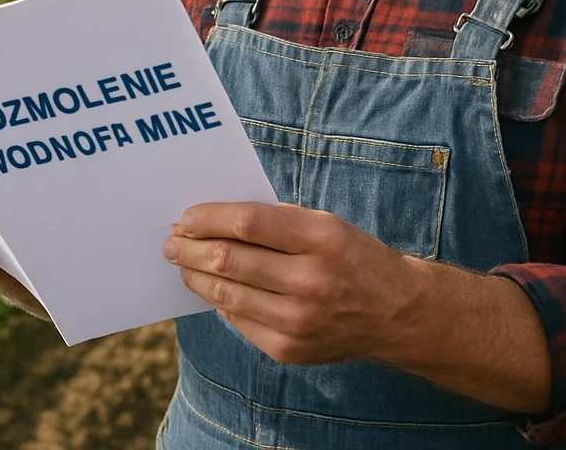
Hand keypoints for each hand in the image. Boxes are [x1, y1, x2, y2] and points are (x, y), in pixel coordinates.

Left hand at [162, 201, 414, 365]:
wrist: (394, 312)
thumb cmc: (351, 255)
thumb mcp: (324, 223)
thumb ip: (274, 220)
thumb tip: (213, 221)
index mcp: (321, 238)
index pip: (247, 224)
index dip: (209, 219)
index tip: (186, 216)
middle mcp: (310, 280)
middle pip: (230, 260)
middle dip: (191, 248)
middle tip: (171, 241)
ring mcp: (299, 320)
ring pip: (227, 294)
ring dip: (196, 276)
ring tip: (182, 264)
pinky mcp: (289, 349)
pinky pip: (240, 321)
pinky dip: (221, 302)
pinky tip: (212, 288)